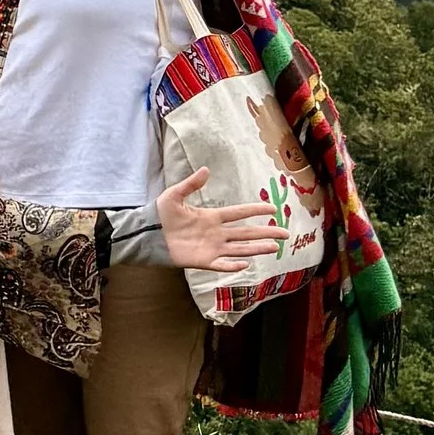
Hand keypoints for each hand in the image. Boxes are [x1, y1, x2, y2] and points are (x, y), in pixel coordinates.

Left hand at [158, 166, 289, 274]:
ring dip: (257, 249)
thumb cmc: (160, 214)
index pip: (239, 213)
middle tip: (285, 233)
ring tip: (275, 248)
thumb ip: (191, 184)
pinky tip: (246, 263)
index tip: (273, 209)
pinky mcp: (204, 261)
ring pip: (240, 249)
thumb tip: (206, 169)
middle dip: (266, 232)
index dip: (255, 210)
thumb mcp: (174, 195)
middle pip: (246, 233)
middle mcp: (216, 233)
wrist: (148, 234)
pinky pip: (222, 264)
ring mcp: (212, 248)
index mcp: (211, 216)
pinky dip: (234, 265)